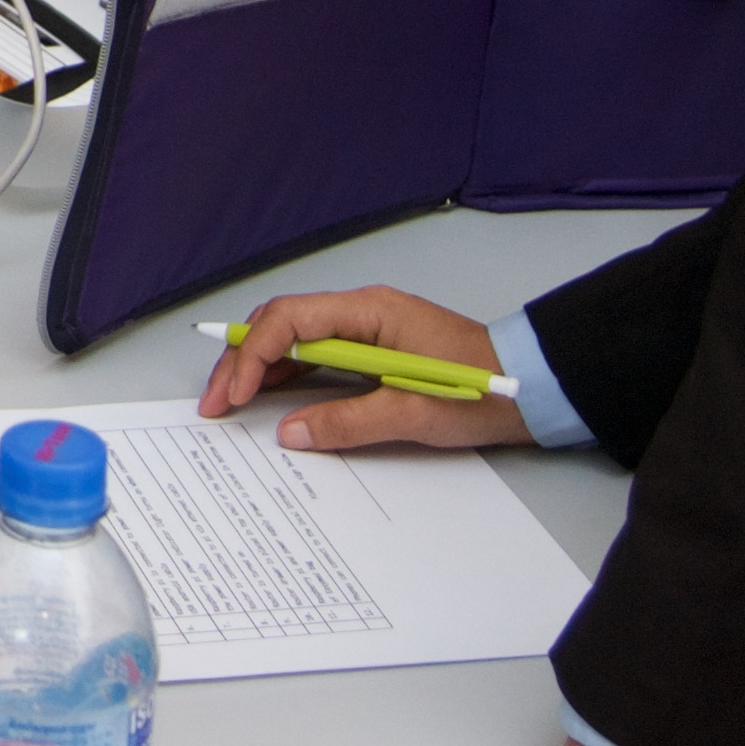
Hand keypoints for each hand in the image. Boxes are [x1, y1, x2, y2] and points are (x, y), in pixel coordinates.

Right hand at [193, 285, 531, 449]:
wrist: (529, 387)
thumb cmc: (482, 392)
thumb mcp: (412, 414)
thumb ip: (348, 422)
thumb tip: (289, 434)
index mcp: (369, 311)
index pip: (289, 319)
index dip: (252, 355)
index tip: (233, 395)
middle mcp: (361, 311)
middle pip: (281, 323)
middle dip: (240, 360)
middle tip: (214, 402)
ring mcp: (364, 328)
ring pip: (292, 337)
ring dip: (257, 367)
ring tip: (228, 402)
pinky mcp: (371, 349)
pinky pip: (314, 354)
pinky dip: (284, 374)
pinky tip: (267, 397)